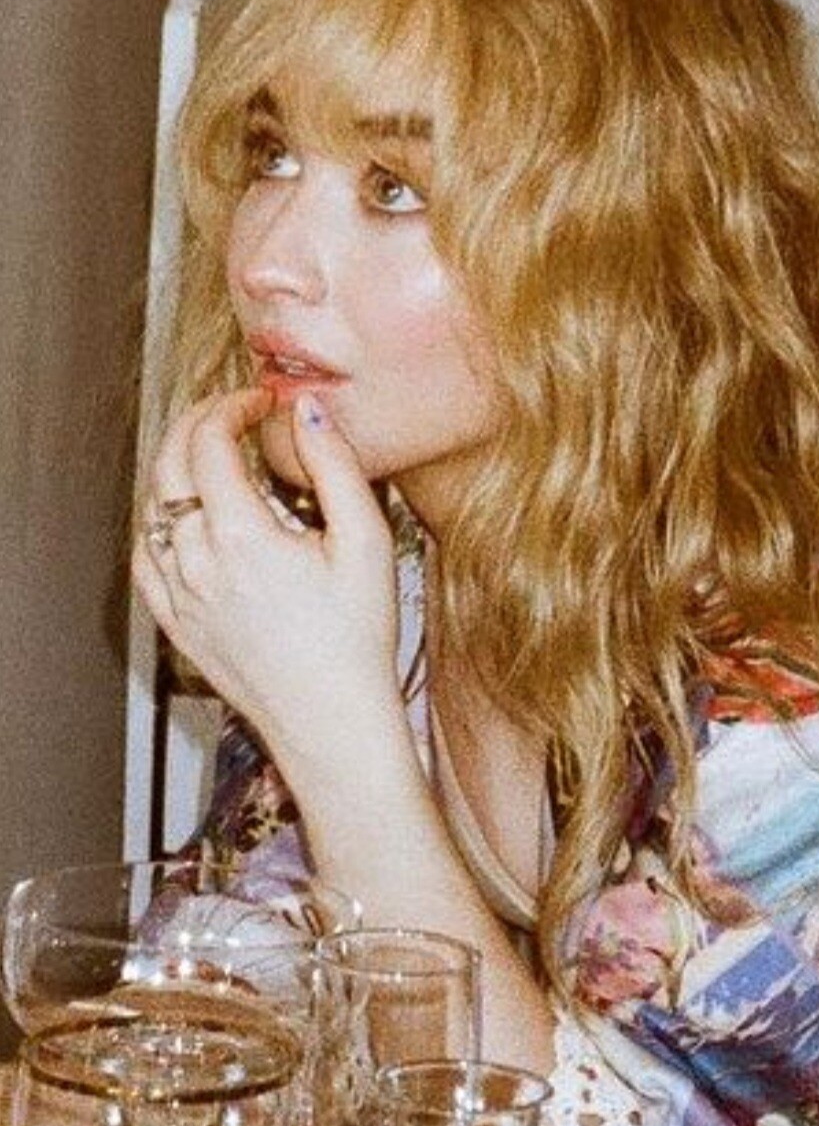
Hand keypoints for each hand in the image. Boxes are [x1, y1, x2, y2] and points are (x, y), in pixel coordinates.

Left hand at [133, 389, 401, 757]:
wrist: (332, 722)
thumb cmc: (357, 639)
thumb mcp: (365, 543)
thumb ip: (336, 467)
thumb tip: (308, 411)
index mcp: (242, 535)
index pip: (210, 440)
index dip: (232, 406)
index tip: (262, 403)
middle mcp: (198, 562)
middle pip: (169, 464)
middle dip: (197, 423)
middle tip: (230, 413)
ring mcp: (180, 596)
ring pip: (152, 508)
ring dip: (176, 469)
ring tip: (210, 456)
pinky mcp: (177, 624)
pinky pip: (145, 559)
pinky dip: (156, 524)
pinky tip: (184, 517)